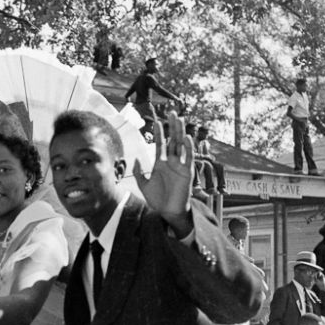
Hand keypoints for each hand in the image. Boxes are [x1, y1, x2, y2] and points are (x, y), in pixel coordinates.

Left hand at [134, 111, 193, 236]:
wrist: (167, 212)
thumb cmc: (157, 200)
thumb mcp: (144, 185)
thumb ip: (139, 172)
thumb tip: (135, 159)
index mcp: (161, 163)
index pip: (160, 143)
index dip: (159, 132)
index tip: (157, 121)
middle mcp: (172, 162)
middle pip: (172, 140)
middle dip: (172, 126)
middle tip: (171, 112)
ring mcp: (180, 166)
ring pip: (181, 145)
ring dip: (180, 132)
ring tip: (179, 119)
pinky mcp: (187, 172)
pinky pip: (189, 158)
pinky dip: (188, 148)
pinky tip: (186, 137)